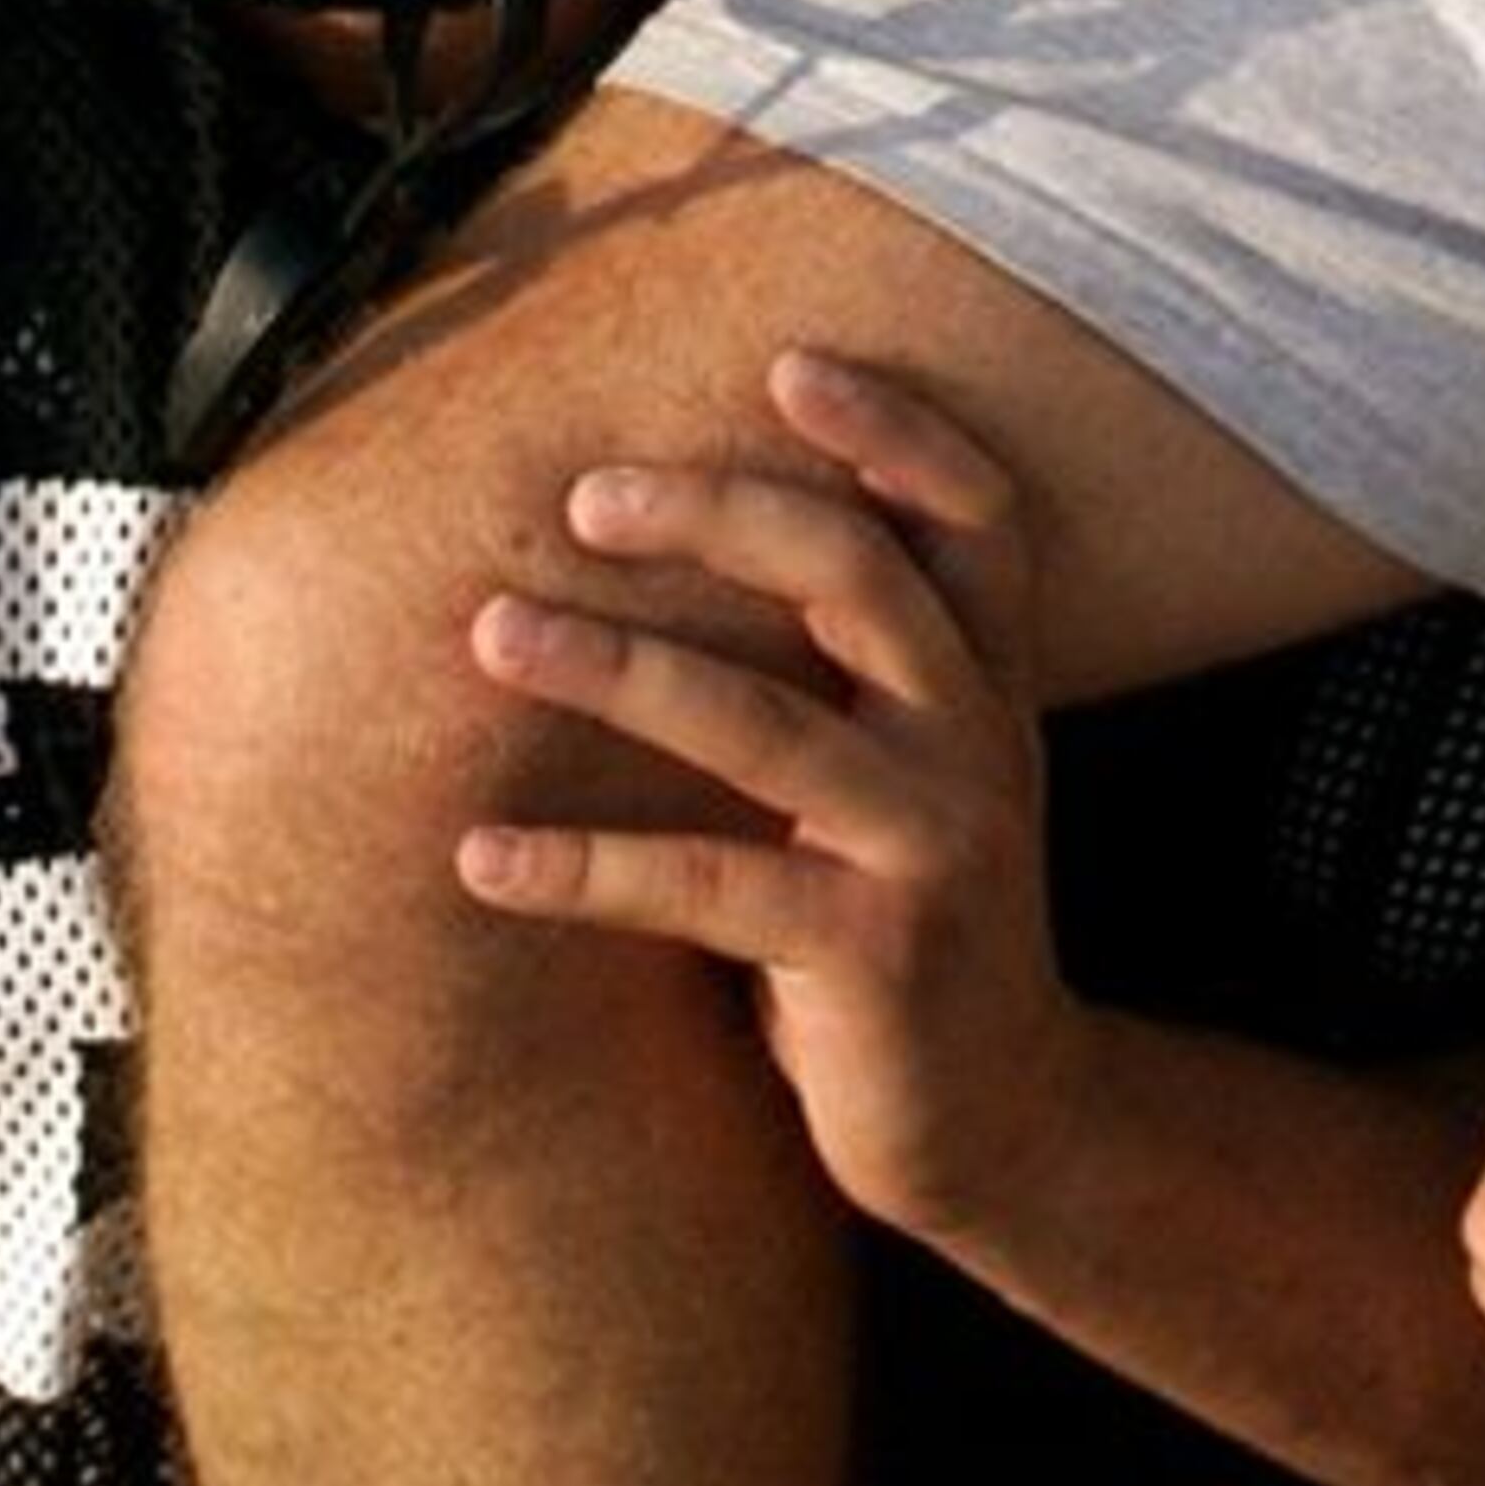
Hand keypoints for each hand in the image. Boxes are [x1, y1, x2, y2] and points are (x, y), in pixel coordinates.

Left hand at [454, 344, 1080, 1249]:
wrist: (1004, 1121)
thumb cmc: (919, 916)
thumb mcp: (925, 771)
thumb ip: (864, 669)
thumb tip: (704, 532)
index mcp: (992, 682)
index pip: (978, 513)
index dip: (897, 430)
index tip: (787, 364)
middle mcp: (978, 740)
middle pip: (859, 576)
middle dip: (719, 515)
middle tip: (587, 494)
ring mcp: (930, 844)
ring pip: (762, 722)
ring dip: (614, 665)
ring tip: (494, 630)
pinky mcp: (871, 952)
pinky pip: (708, 889)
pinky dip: (584, 867)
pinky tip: (480, 861)